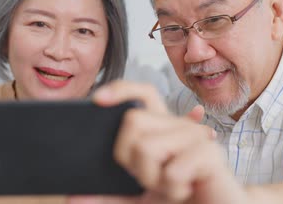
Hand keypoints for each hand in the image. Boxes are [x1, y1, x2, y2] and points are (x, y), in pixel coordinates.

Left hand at [68, 80, 244, 203]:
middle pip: (133, 120)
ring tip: (173, 186)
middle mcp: (177, 126)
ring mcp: (194, 137)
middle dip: (130, 159)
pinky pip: (172, 169)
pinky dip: (173, 188)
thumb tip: (73, 198)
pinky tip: (187, 189)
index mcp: (161, 129)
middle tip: (151, 178)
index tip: (96, 101)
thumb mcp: (139, 200)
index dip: (120, 90)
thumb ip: (109, 197)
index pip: (141, 93)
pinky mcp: (209, 153)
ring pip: (146, 147)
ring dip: (154, 179)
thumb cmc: (180, 201)